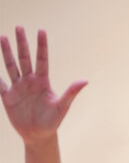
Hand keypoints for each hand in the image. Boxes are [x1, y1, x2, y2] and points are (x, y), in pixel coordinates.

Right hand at [0, 27, 86, 144]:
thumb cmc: (53, 121)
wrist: (39, 135)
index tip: (41, 30)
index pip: (42, 59)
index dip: (41, 46)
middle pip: (24, 58)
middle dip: (21, 43)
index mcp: (43, 81)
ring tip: (3, 37)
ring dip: (6, 52)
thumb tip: (85, 80)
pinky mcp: (7, 97)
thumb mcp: (62, 106)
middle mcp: (30, 81)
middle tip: (19, 27)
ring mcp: (18, 88)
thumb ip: (71, 92)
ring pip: (10, 66)